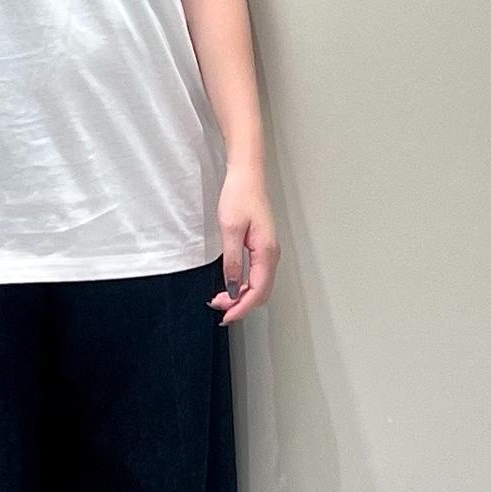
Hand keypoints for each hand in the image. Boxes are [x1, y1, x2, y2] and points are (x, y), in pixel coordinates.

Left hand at [208, 161, 279, 325]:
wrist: (247, 176)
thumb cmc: (240, 196)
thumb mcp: (230, 230)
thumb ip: (232, 262)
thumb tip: (233, 288)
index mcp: (266, 252)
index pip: (258, 291)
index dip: (241, 308)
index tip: (224, 316)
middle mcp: (272, 254)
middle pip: (261, 292)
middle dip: (241, 305)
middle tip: (218, 308)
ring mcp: (269, 251)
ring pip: (260, 285)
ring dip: (242, 297)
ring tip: (221, 300)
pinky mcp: (263, 247)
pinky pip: (258, 275)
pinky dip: (245, 286)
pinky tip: (232, 286)